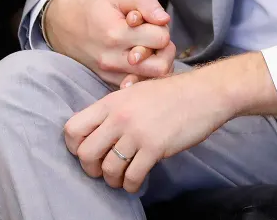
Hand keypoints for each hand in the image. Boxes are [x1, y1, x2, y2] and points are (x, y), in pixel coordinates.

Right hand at [43, 0, 173, 86]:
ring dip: (156, 61)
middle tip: (155, 37)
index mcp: (117, 33)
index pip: (161, 38)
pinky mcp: (109, 80)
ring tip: (149, 47)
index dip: (161, 26)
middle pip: (160, 65)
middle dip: (164, 49)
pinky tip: (140, 59)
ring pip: (151, 78)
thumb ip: (146, 2)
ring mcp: (111, 72)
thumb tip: (164, 19)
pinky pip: (137, 83)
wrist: (66, 23)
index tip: (150, 21)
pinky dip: (144, 72)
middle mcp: (113, 58)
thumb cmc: (98, 7)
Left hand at [64, 69, 231, 192]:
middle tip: (102, 170)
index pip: (73, 128)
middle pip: (85, 153)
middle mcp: (119, 117)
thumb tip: (100, 127)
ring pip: (108, 169)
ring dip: (112, 180)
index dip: (74, 146)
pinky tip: (135, 182)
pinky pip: (132, 177)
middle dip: (90, 168)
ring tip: (121, 178)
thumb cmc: (171, 93)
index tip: (87, 151)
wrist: (203, 94)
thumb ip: (116, 107)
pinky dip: (131, 185)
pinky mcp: (154, 148)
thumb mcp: (136, 91)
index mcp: (111, 102)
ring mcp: (136, 133)